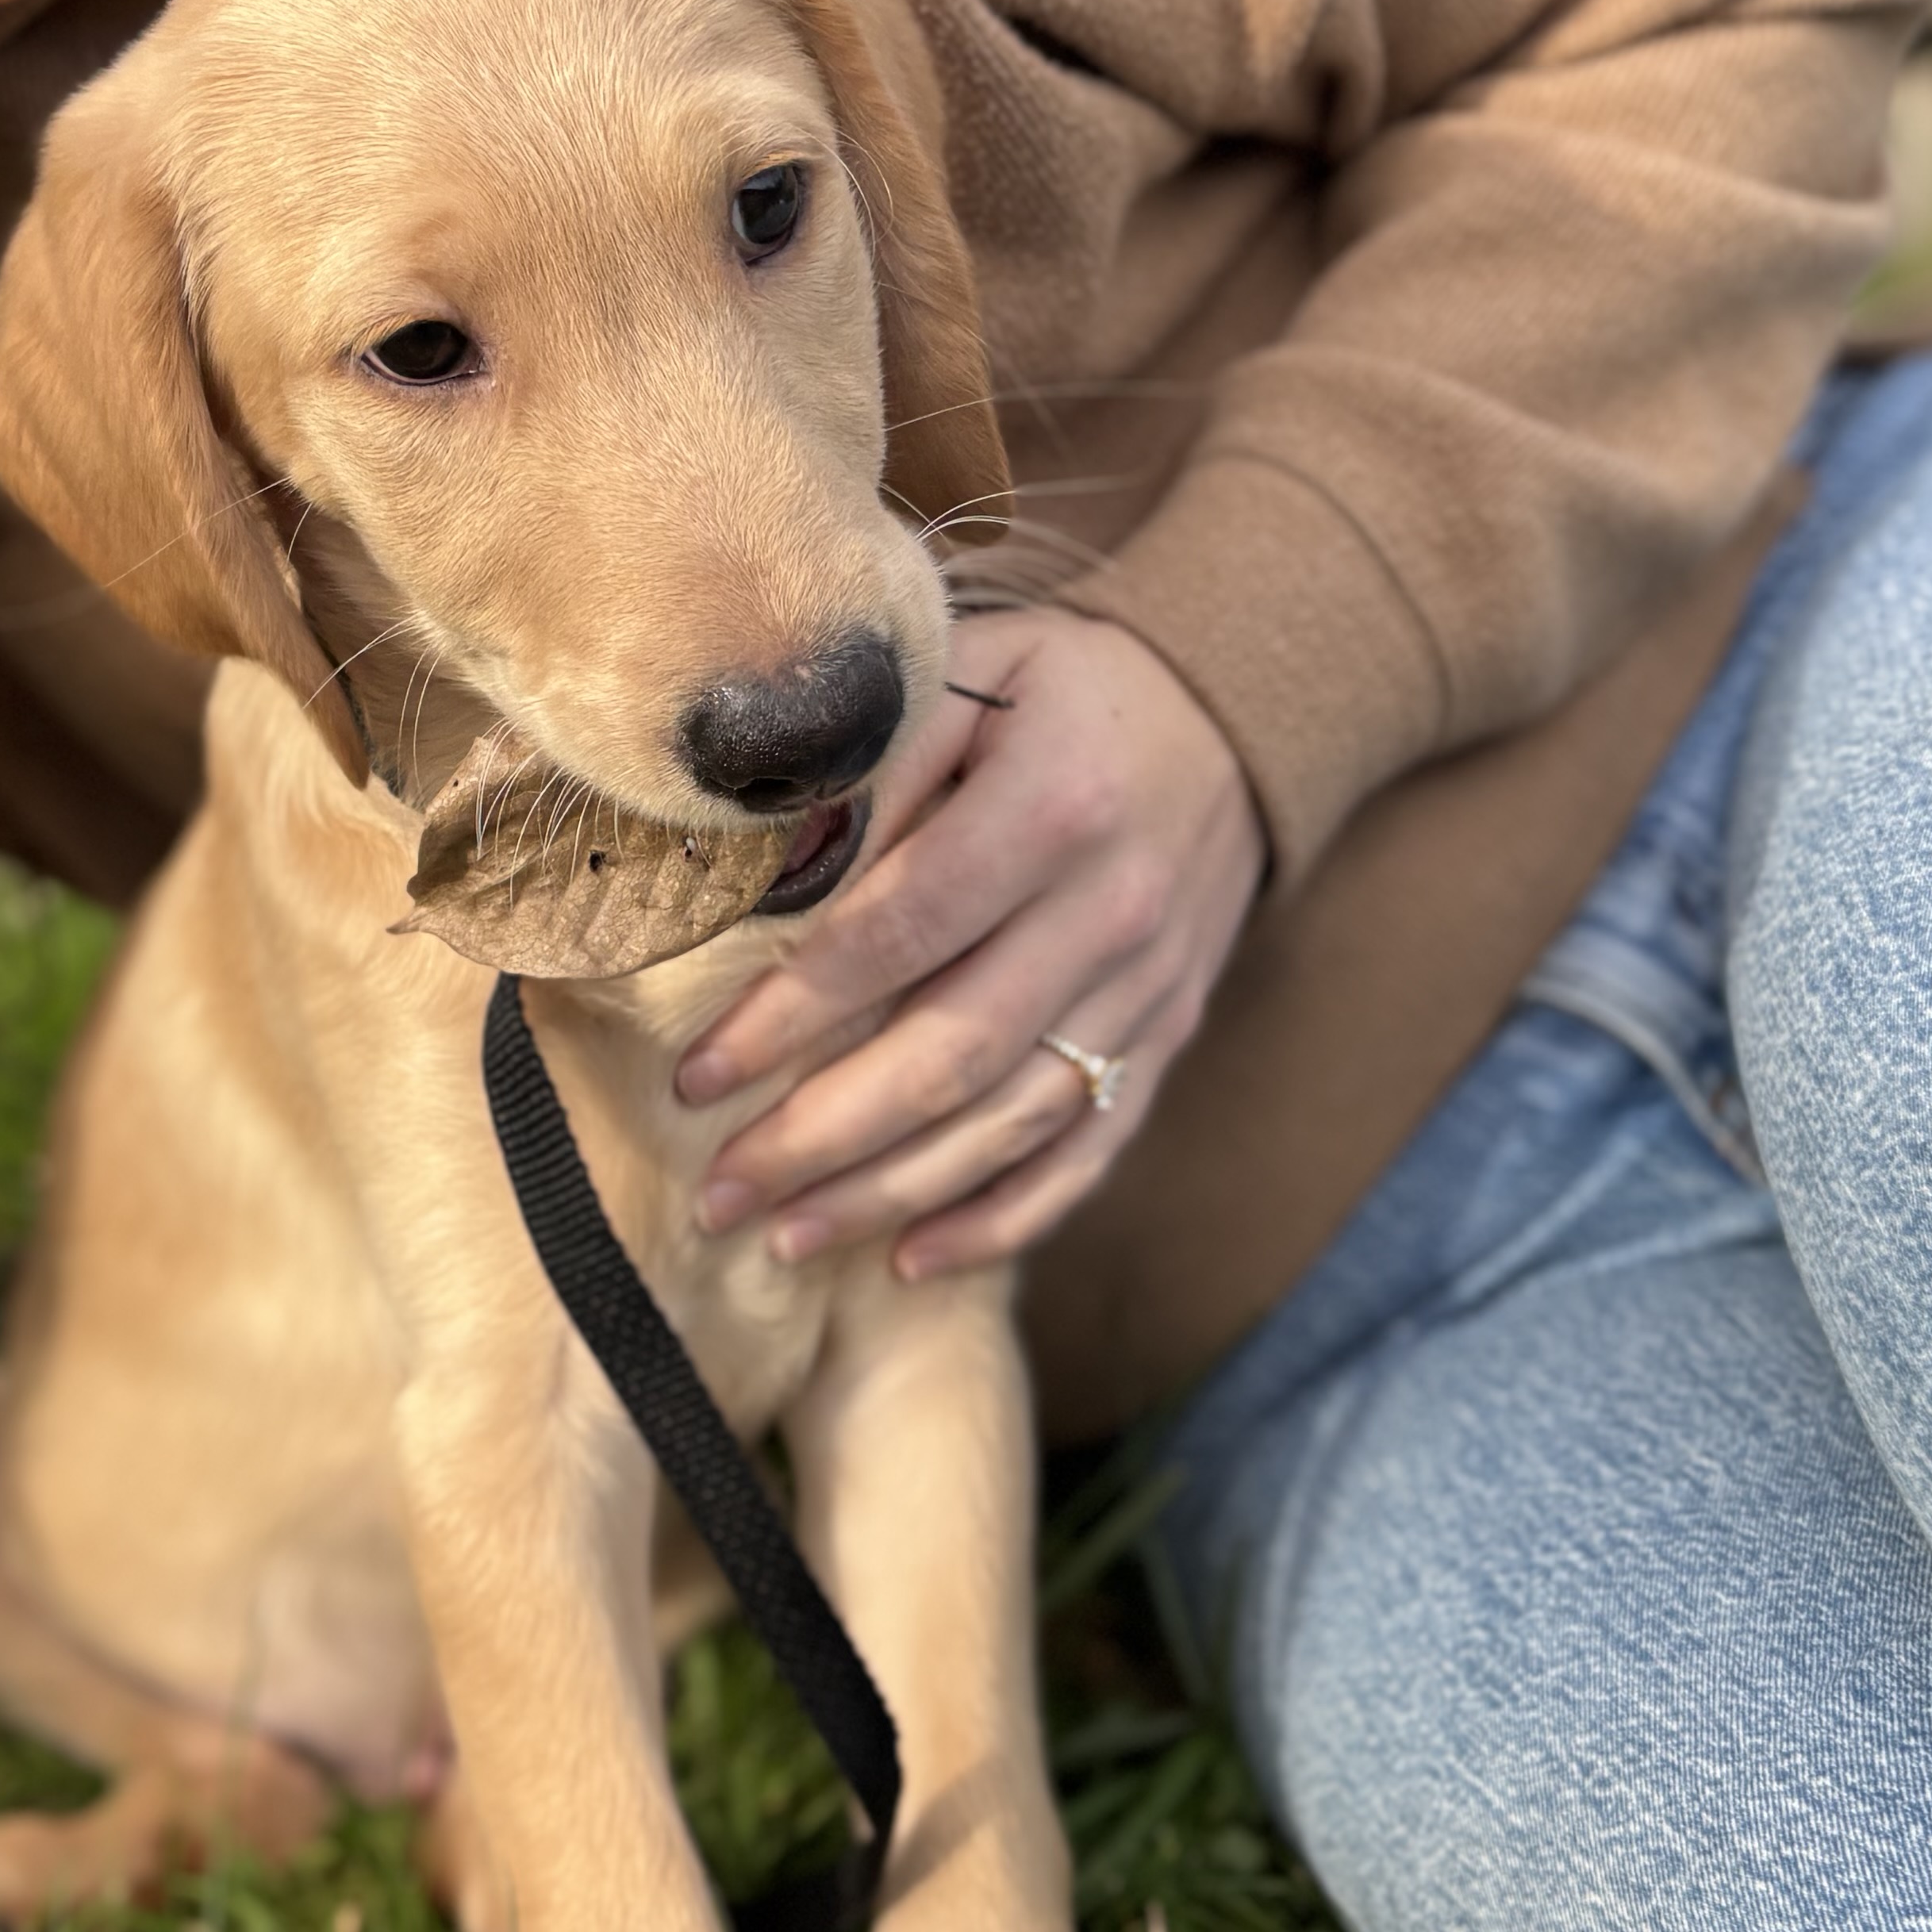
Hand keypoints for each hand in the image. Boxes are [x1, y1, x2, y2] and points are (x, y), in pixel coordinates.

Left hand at [677, 608, 1264, 1280]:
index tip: (699, 1077)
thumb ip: (868, 774)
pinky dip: (1002, 1217)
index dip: (790, 1017)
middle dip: (820, 1139)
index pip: (896, 935)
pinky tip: (913, 1257)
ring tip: (783, 1237)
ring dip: (889, 1193)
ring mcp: (1147, 989)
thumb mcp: (965, 673)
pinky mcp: (1167, 1037)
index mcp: (1051, 806)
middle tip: (718, 1192)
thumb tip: (755, 883)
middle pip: (949, 1054)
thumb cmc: (1058, 693)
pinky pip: (1086, 1153)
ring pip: (1011, 1122)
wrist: (1232, 716)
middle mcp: (1111, 912)